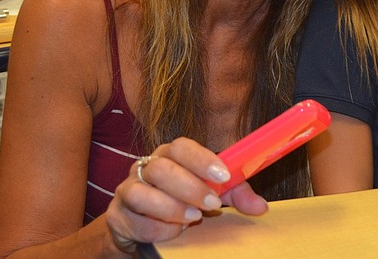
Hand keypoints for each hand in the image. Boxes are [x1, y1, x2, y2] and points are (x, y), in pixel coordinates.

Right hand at [105, 137, 267, 253]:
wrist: (143, 227)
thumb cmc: (182, 201)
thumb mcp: (212, 194)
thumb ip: (236, 195)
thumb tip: (260, 206)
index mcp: (170, 155)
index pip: (182, 146)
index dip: (202, 159)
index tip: (223, 176)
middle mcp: (146, 167)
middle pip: (162, 168)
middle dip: (190, 187)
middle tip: (211, 204)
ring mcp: (127, 190)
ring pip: (140, 192)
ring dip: (170, 207)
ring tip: (192, 218)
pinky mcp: (116, 215)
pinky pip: (133, 220)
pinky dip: (156, 228)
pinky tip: (173, 232)